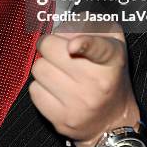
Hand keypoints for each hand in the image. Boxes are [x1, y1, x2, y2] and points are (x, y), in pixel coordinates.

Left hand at [29, 21, 139, 146]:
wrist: (112, 122)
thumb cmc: (109, 74)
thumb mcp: (112, 43)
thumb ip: (92, 25)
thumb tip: (65, 26)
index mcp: (111, 60)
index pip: (98, 48)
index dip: (84, 44)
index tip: (73, 45)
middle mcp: (96, 83)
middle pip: (50, 48)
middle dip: (50, 45)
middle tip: (58, 51)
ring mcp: (78, 104)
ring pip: (39, 68)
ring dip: (45, 66)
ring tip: (59, 72)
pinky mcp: (61, 120)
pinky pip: (34, 90)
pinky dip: (41, 86)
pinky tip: (55, 89)